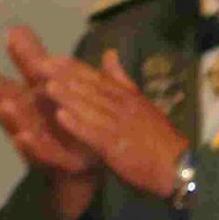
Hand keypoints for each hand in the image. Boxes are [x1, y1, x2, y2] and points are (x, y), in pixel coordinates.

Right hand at [0, 28, 100, 219]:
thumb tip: (16, 28)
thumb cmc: (62, 125)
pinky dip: (31, 147)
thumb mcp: (51, 87)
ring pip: (20, 127)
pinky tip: (23, 138)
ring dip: (9, 118)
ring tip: (1, 105)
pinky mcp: (53, 161)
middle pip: (8, 100)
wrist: (85, 170)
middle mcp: (29, 118)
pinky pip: (40, 155)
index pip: (21, 71)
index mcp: (33, 98)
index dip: (16, 56)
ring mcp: (38, 140)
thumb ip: (35, 61)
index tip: (7, 36)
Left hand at [30, 47, 186, 199]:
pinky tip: (60, 118)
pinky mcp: (118, 147)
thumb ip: (121, 80)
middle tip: (40, 65)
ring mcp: (120, 127)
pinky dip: (79, 125)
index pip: (98, 78)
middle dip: (65, 77)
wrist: (178, 166)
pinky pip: (95, 134)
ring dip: (69, 97)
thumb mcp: (140, 103)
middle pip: (91, 89)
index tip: (51, 58)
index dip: (74, 67)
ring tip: (46, 87)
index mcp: (127, 97)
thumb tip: (109, 54)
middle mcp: (123, 107)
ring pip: (91, 109)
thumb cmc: (156, 136)